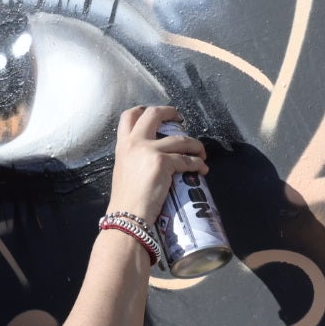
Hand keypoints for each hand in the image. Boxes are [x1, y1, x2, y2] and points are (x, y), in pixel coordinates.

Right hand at [106, 106, 208, 221]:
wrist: (127, 216)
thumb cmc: (126, 200)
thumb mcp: (124, 171)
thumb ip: (135, 159)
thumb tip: (154, 158)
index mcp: (122, 145)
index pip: (129, 116)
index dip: (145, 109)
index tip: (159, 115)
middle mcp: (134, 143)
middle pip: (153, 114)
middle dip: (171, 112)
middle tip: (181, 120)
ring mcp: (149, 150)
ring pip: (180, 138)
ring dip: (195, 144)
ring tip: (201, 152)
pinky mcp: (163, 162)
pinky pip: (187, 159)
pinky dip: (198, 163)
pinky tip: (202, 169)